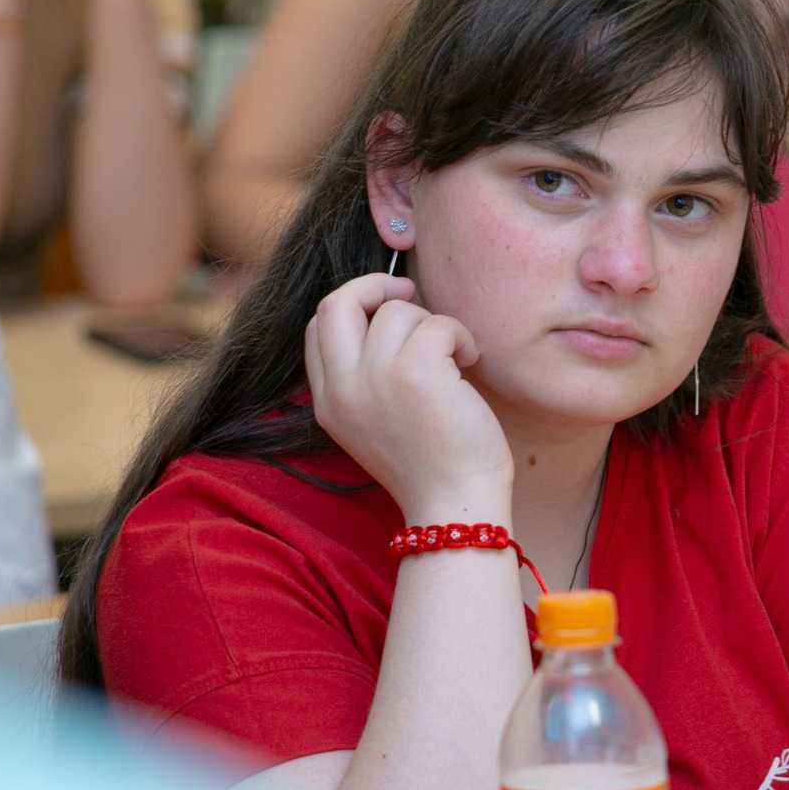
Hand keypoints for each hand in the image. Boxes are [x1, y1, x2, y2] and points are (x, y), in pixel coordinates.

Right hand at [304, 274, 513, 523]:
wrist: (455, 505)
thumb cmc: (432, 463)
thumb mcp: (376, 421)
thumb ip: (366, 376)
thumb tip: (389, 312)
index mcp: (329, 402)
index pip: (318, 327)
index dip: (353, 305)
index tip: (386, 308)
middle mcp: (343, 389)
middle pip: (337, 302)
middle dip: (374, 284)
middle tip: (409, 290)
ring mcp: (375, 380)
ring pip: (398, 310)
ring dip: (434, 323)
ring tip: (455, 356)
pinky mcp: (415, 374)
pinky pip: (437, 322)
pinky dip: (460, 334)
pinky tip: (470, 361)